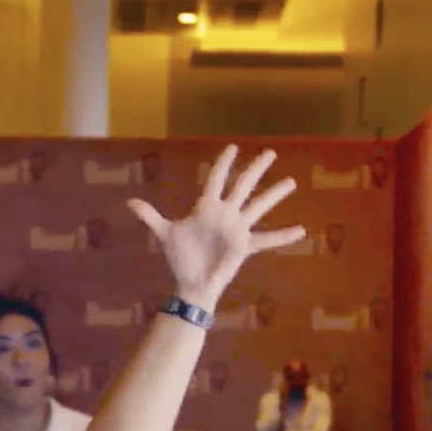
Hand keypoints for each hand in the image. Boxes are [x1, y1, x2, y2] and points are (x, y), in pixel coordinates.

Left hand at [126, 146, 304, 309]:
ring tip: (291, 182)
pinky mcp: (244, 245)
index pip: (217, 179)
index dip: (223, 163)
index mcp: (206, 207)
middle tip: (270, 153)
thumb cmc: (179, 258)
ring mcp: (237, 228)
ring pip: (258, 206)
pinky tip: (301, 231)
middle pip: (243, 185)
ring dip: (274, 194)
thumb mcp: (164, 234)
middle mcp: (225, 213)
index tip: (233, 147)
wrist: (191, 283)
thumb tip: (129, 202)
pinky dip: (283, 236)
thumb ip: (151, 216)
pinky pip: (267, 239)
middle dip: (255, 169)